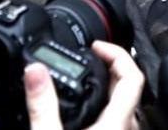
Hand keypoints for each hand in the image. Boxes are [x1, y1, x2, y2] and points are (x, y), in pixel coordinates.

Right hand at [24, 41, 141, 129]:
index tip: (96, 46)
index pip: (132, 77)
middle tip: (90, 56)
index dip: (117, 53)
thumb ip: (42, 105)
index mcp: (116, 123)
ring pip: (124, 104)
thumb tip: (35, 70)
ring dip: (108, 87)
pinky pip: (116, 119)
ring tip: (87, 78)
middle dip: (109, 66)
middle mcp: (126, 129)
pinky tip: (86, 109)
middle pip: (129, 87)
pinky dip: (104, 106)